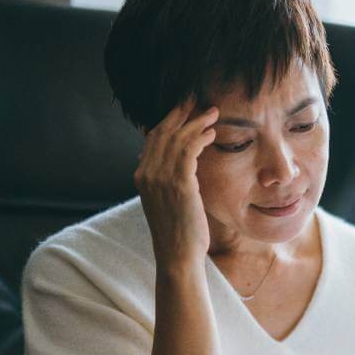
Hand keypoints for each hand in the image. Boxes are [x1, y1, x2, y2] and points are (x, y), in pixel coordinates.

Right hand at [134, 95, 218, 269]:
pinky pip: (189, 151)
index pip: (152, 138)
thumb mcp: (168, 201)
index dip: (168, 120)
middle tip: (196, 99)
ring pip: (177, 138)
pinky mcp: (178, 184)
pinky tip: (212, 133)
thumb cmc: (179, 232)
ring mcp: (160, 178)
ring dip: (195, 122)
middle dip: (180, 113)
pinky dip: (200, 137)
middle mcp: (146, 173)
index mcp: (142, 176)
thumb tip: (180, 163)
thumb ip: (169, 179)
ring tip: (212, 112)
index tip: (184, 108)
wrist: (177, 255)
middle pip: (162, 132)